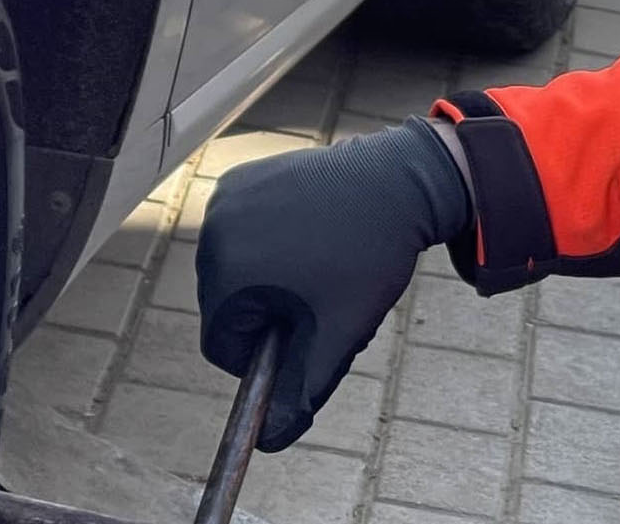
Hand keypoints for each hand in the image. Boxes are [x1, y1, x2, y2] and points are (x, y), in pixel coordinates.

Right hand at [196, 116, 472, 449]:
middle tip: (323, 294)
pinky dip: (268, 240)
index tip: (308, 332)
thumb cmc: (374, 255)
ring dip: (269, 277)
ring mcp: (226, 199)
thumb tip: (271, 442)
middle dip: (270, 313)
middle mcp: (214, 233)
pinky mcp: (242, 178)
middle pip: (226, 306)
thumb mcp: (341, 330)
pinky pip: (242, 231)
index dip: (265, 353)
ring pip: (235, 269)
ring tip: (321, 262)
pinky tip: (312, 231)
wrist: (405, 180)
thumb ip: (304, 386)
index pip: (222, 346)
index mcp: (228, 274)